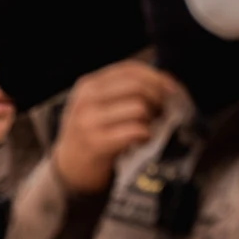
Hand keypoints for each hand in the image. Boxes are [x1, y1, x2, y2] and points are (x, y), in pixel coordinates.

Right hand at [52, 60, 178, 194]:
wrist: (68, 168)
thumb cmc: (90, 135)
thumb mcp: (98, 106)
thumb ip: (124, 91)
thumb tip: (165, 81)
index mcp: (88, 85)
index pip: (129, 69)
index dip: (155, 77)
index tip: (169, 90)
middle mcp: (87, 100)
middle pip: (137, 86)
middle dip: (157, 98)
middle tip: (160, 113)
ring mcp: (90, 122)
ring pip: (139, 108)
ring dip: (151, 120)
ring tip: (146, 128)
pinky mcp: (97, 144)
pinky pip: (136, 131)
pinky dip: (146, 135)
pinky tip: (140, 141)